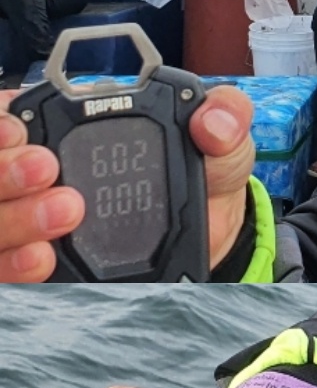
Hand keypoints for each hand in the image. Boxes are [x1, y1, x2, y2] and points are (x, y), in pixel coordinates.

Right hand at [0, 85, 255, 280]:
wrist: (211, 234)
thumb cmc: (202, 173)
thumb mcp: (220, 140)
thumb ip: (223, 116)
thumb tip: (211, 123)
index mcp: (62, 125)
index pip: (5, 120)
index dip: (1, 126)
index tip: (19, 131)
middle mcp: (35, 172)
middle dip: (4, 172)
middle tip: (46, 170)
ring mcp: (35, 220)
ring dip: (13, 218)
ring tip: (64, 212)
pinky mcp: (45, 265)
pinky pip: (9, 271)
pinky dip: (16, 265)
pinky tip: (43, 258)